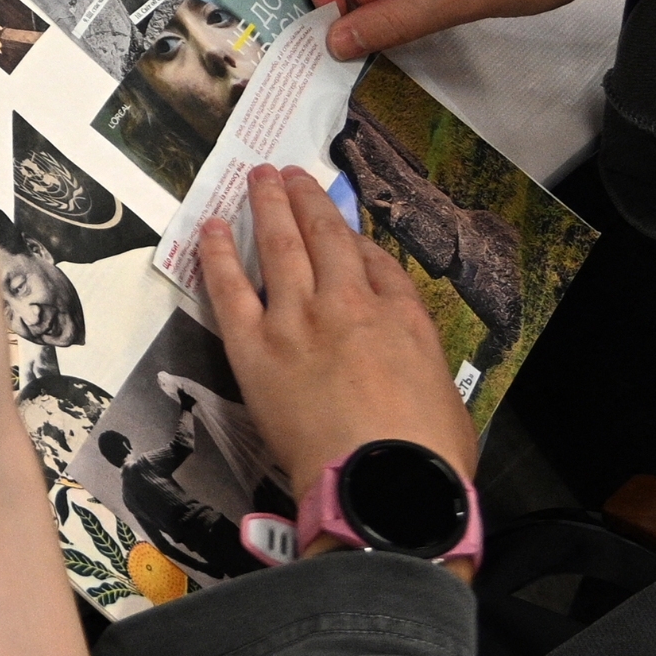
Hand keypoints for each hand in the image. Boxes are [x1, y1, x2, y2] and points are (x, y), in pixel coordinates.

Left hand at [197, 166, 476, 502]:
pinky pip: (230, 288)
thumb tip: (398, 344)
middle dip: (307, 201)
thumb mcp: (444, 392)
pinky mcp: (255, 346)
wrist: (382, 482)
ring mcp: (298, 320)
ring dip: (267, 206)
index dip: (354, 238)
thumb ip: (417, 354)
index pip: (376, 263)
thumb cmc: (425, 453)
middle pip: (326, 238)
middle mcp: (349, 305)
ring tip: (258, 177)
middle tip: (289, 174)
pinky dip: (219, 252)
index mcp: (402, 317)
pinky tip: (210, 226)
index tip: (339, 224)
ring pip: (279, 247)